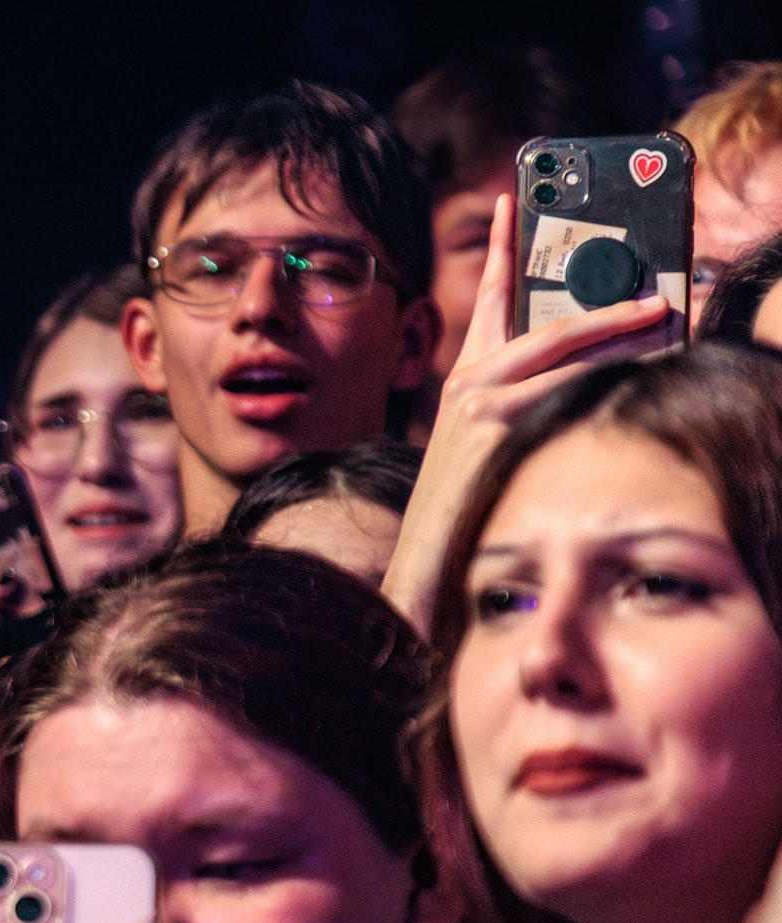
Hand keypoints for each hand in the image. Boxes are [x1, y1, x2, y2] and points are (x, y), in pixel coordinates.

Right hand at [382, 191, 676, 624]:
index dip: (499, 245)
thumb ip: (522, 394)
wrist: (423, 560)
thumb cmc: (467, 502)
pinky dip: (604, 375)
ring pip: (564, 353)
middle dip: (607, 306)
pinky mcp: (495, 425)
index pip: (485, 297)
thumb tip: (595, 365)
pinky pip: (564, 388)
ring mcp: (479, 402)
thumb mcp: (483, 436)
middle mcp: (468, 381)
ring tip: (665, 318)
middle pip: (548, 325)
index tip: (512, 197)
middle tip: (655, 293)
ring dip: (621, 335)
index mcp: (465, 377)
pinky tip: (640, 369)